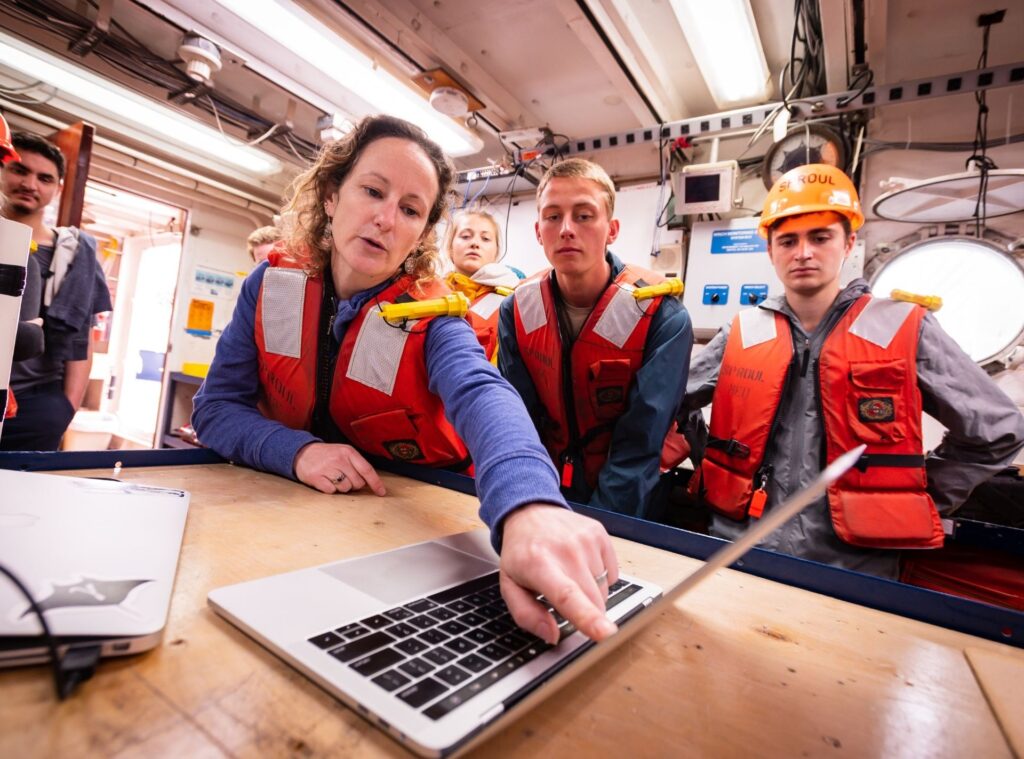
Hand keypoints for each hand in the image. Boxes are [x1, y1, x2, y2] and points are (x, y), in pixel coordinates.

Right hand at [293, 442, 386, 495]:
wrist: (301, 453)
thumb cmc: (326, 455)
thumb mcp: (343, 453)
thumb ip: (356, 464)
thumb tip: (371, 482)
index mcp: (348, 452)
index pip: (367, 470)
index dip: (376, 483)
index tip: (381, 492)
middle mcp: (339, 459)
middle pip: (358, 483)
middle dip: (354, 484)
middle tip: (344, 477)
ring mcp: (328, 468)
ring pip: (346, 488)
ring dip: (341, 487)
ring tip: (333, 478)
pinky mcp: (317, 478)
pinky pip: (332, 491)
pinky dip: (330, 489)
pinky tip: (325, 481)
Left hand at [499, 504, 618, 644]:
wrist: (530, 512)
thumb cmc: (520, 553)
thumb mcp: (510, 586)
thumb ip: (527, 615)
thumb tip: (552, 635)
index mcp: (539, 566)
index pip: (567, 596)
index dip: (588, 618)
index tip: (606, 634)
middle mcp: (566, 550)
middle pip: (593, 601)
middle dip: (586, 614)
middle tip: (563, 600)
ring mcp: (586, 540)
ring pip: (604, 591)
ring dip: (590, 593)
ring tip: (569, 575)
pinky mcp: (599, 533)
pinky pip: (612, 574)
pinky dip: (600, 577)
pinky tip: (581, 565)